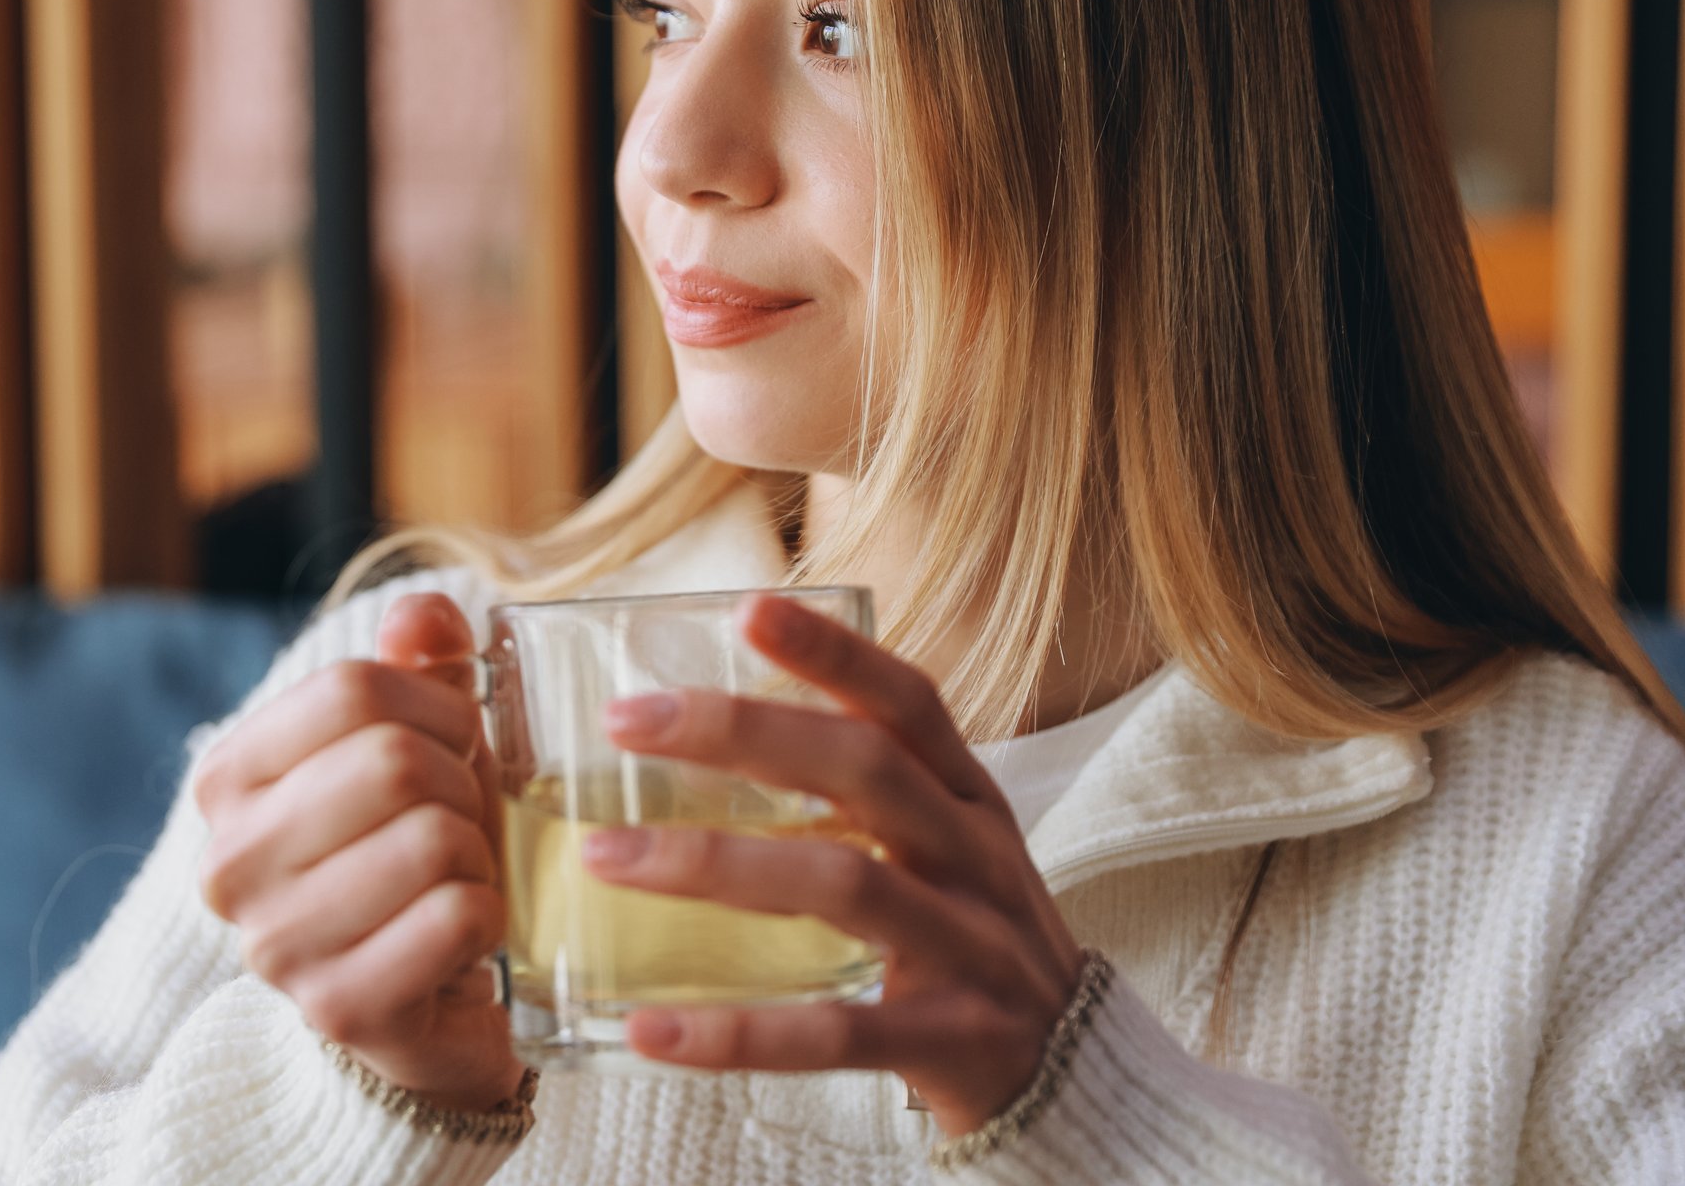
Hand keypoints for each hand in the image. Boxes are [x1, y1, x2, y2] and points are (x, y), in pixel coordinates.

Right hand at [190, 592, 526, 1112]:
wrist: (420, 1000)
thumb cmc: (415, 847)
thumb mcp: (418, 740)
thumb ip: (419, 663)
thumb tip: (425, 617)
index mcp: (228, 778)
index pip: (350, 689)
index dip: (437, 705)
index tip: (453, 743)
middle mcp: (229, 861)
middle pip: (392, 761)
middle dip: (463, 785)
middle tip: (461, 822)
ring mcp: (276, 944)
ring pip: (432, 840)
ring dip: (476, 856)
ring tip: (456, 880)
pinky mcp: (339, 1009)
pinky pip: (458, 916)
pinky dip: (489, 916)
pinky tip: (464, 938)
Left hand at [581, 592, 1085, 1136]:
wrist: (1079, 1078)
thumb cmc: (970, 937)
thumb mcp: (942, 846)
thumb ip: (858, 791)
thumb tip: (708, 723)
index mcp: (969, 798)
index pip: (907, 701)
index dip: (833, 651)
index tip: (745, 606)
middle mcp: (977, 858)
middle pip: (865, 771)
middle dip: (740, 733)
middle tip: (624, 722)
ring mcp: (972, 950)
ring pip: (845, 886)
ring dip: (714, 864)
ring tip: (605, 856)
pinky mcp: (952, 1043)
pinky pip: (834, 1034)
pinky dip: (739, 1033)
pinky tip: (650, 1030)